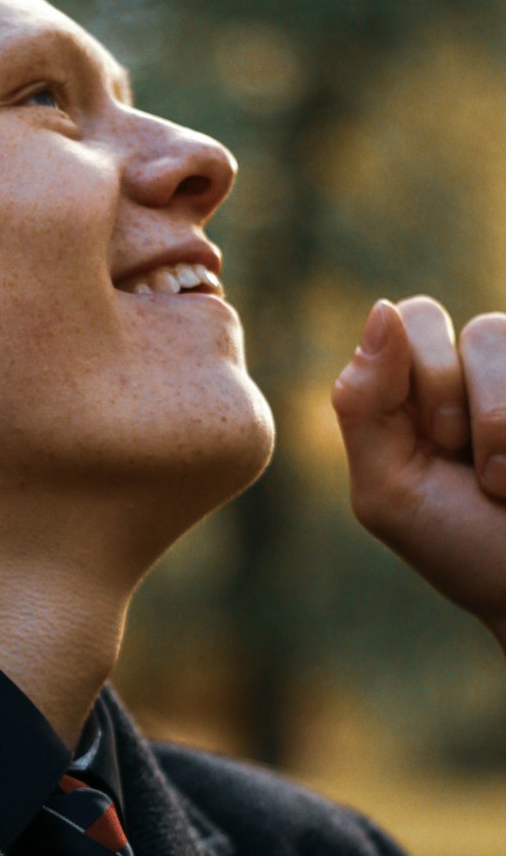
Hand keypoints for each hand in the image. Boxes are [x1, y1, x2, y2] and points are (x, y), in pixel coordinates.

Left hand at [331, 296, 505, 650]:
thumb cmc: (464, 548)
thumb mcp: (389, 490)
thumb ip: (364, 404)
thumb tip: (381, 308)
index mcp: (411, 393)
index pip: (404, 321)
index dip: (415, 376)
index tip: (432, 441)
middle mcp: (468, 369)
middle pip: (439, 316)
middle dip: (444, 395)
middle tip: (462, 459)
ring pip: (490, 328)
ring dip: (495, 419)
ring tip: (503, 480)